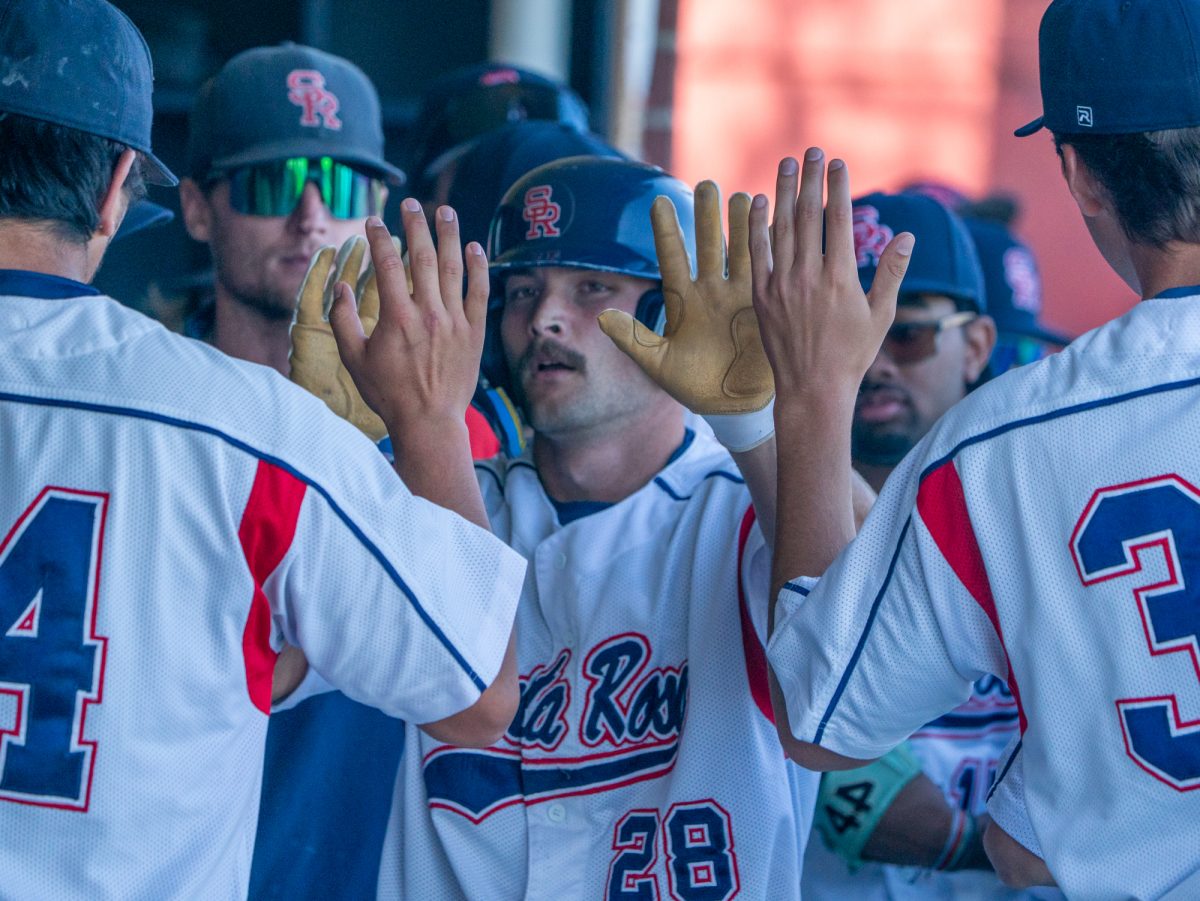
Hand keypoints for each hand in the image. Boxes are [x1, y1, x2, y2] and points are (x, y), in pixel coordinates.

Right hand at [292, 201, 489, 438]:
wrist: (429, 422)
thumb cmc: (388, 393)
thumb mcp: (353, 359)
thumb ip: (342, 320)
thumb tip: (340, 286)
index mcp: (396, 317)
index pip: (387, 264)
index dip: (379, 237)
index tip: (374, 221)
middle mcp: (428, 313)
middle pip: (422, 256)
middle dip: (415, 224)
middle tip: (411, 203)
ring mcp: (455, 321)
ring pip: (453, 267)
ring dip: (449, 235)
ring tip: (445, 210)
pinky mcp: (475, 331)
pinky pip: (479, 291)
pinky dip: (479, 266)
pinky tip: (475, 246)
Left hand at [597, 181, 772, 414]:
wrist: (731, 405)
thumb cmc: (692, 385)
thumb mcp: (658, 364)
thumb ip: (633, 340)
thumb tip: (602, 316)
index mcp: (682, 302)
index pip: (672, 258)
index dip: (666, 231)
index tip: (659, 200)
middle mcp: (710, 292)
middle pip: (708, 246)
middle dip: (708, 216)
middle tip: (708, 185)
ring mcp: (737, 296)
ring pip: (740, 251)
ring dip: (742, 225)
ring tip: (743, 196)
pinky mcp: (762, 306)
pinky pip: (765, 271)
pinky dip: (768, 249)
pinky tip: (774, 224)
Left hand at [748, 151, 913, 402]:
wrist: (812, 389)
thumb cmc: (852, 355)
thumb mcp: (880, 314)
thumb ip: (891, 272)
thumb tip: (908, 235)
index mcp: (841, 278)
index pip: (839, 220)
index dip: (837, 187)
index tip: (837, 162)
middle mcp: (809, 277)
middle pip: (809, 216)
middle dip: (810, 179)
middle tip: (810, 150)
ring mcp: (782, 286)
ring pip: (782, 229)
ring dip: (784, 193)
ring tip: (786, 164)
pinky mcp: (762, 297)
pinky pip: (757, 253)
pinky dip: (757, 226)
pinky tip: (757, 202)